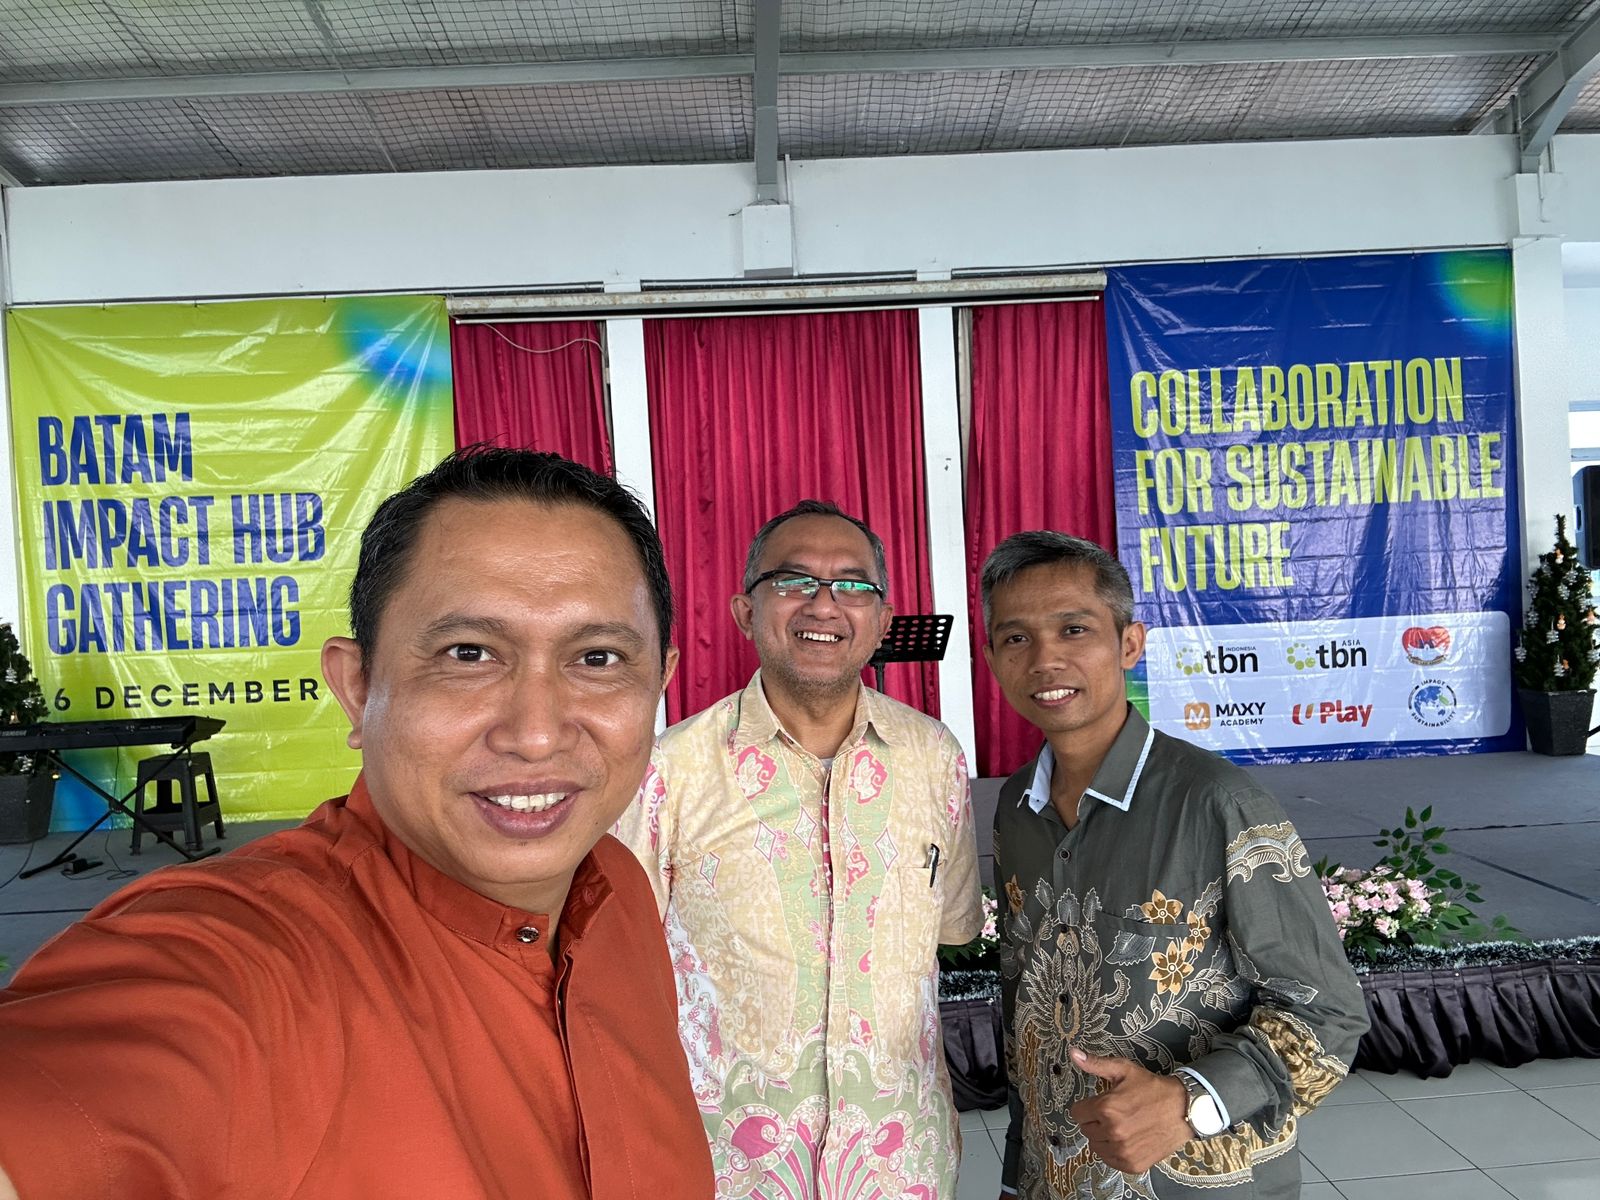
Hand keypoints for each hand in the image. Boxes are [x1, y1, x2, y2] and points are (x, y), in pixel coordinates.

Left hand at [1067, 1048, 1192, 1173]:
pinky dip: (1114, 1151)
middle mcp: (1113, 1132)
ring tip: (1120, 1126)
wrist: (1183, 1109)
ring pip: (1096, 1146)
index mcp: (1106, 1108)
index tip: (1098, 1104)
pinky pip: (1110, 1160)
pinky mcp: (1133, 1164)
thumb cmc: (1152, 1088)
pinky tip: (1126, 1139)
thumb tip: (1073, 1053)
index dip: (1086, 1107)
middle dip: (1095, 1121)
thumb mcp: (1124, 1070)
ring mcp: (1123, 1151)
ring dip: (1103, 1137)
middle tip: (1114, 1114)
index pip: (1077, 1113)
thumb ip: (1096, 1064)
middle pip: (1086, 1130)